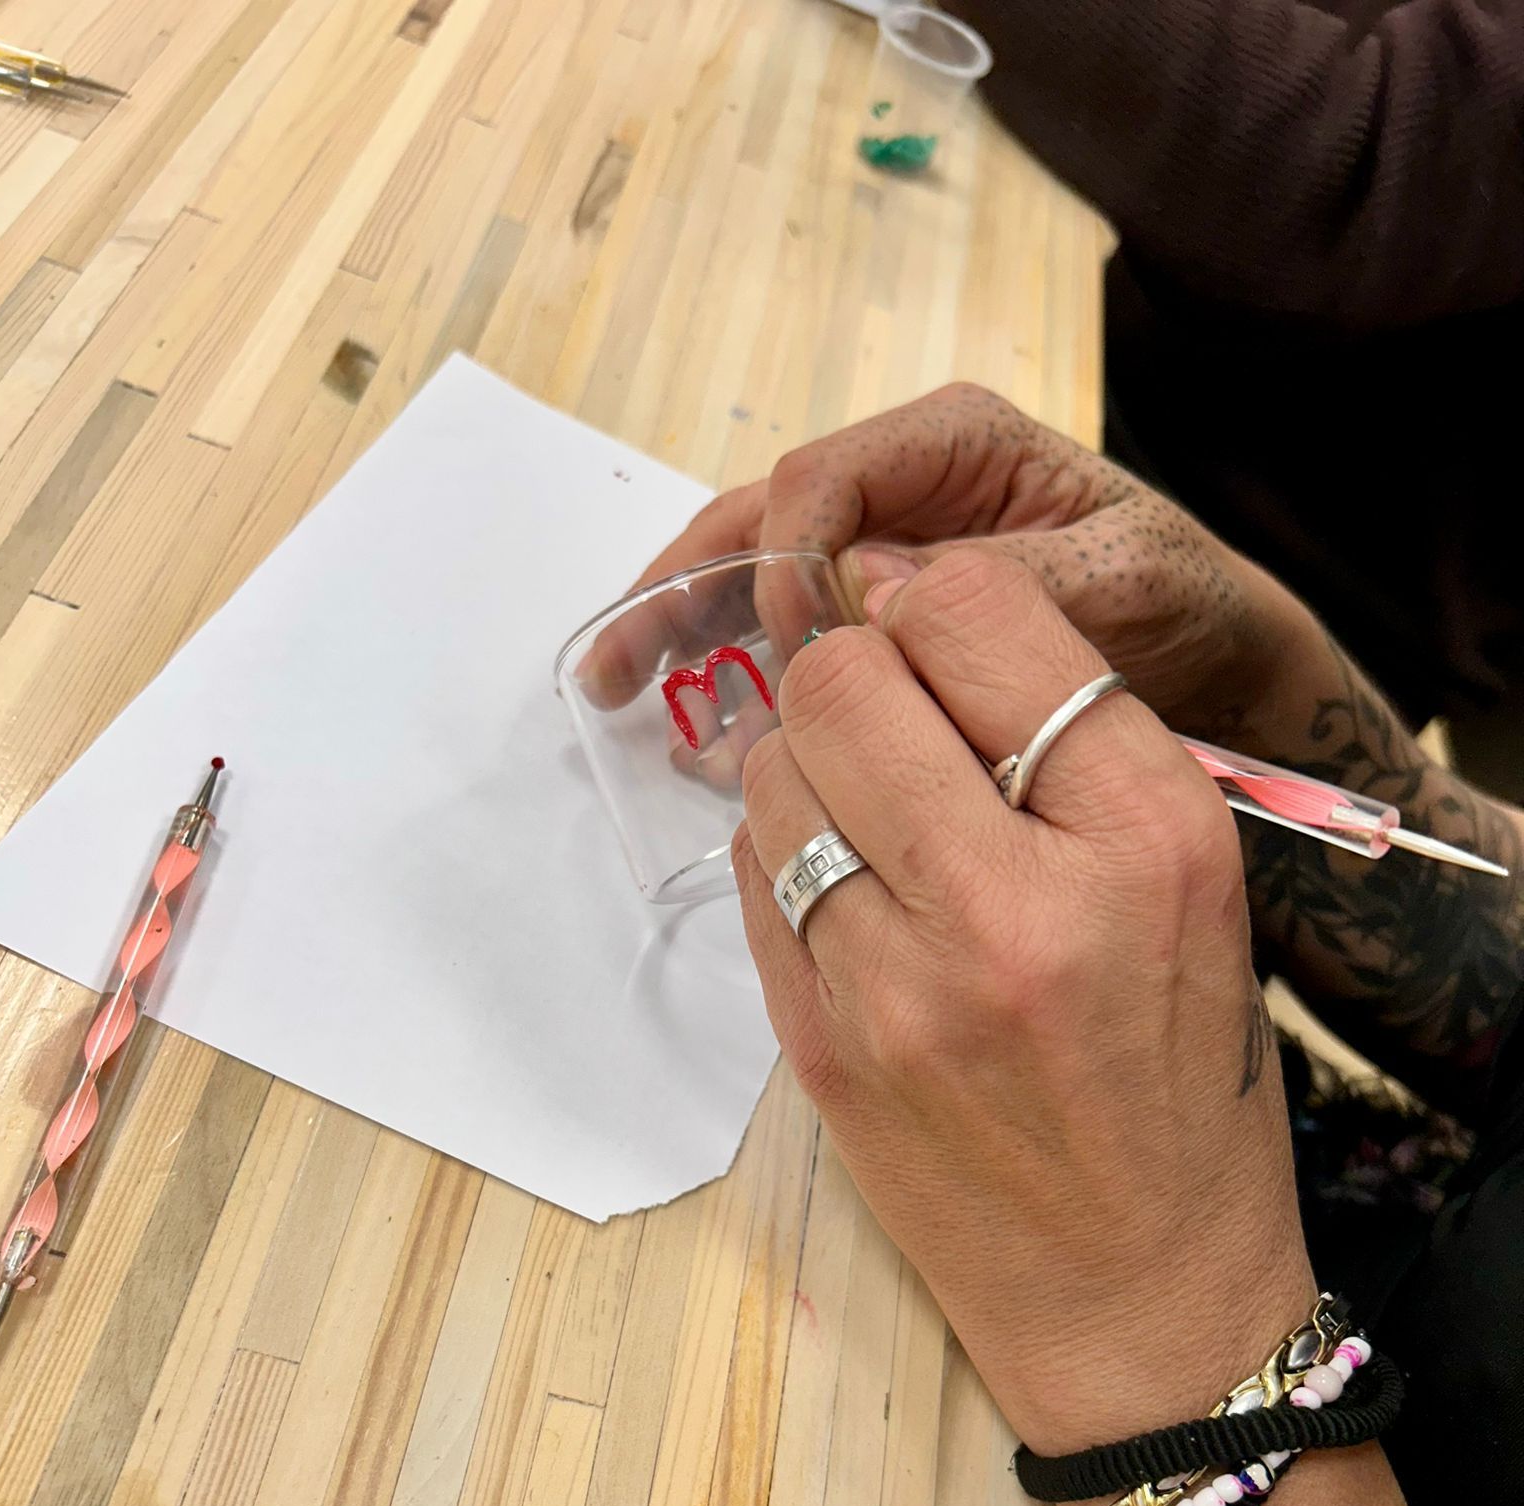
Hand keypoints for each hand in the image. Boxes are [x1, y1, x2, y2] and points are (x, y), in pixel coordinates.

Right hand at [625, 383, 1311, 738]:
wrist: (1219, 661)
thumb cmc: (1178, 604)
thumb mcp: (1111, 581)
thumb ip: (996, 580)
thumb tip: (870, 587)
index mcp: (953, 443)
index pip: (821, 482)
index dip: (785, 565)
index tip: (793, 654)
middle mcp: (903, 485)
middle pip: (759, 520)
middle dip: (683, 586)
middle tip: (616, 662)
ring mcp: (886, 550)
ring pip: (756, 576)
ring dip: (687, 631)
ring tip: (622, 691)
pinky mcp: (884, 616)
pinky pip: (792, 634)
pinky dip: (740, 677)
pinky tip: (701, 733)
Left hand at [733, 547, 1314, 1459]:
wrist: (1135, 1297)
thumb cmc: (1184, 1090)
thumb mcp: (1200, 887)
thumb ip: (1075, 743)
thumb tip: (915, 614)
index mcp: (1145, 840)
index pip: (973, 613)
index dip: (937, 609)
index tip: (943, 650)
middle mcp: (1015, 905)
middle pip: (842, 679)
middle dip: (854, 677)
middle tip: (896, 729)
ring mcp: (897, 988)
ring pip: (772, 772)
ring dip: (810, 768)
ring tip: (880, 826)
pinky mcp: (818, 1050)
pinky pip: (749, 877)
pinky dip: (787, 857)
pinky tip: (853, 902)